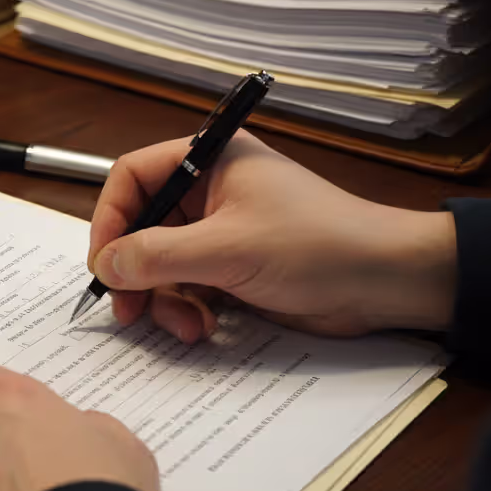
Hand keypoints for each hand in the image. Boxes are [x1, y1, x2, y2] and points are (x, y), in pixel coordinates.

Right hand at [89, 131, 456, 341]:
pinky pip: (188, 287)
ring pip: (162, 264)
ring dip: (163, 299)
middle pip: (142, 226)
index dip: (111, 219)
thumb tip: (105, 265)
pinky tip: (205, 329)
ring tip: (186, 327)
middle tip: (128, 312)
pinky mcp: (234, 268)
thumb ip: (159, 255)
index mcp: (209, 161)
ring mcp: (222, 231)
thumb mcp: (229, 249)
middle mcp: (210, 191)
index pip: (133, 177)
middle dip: (135, 271)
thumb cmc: (317, 245)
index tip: (104, 264)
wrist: (386, 282)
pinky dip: (187, 310)